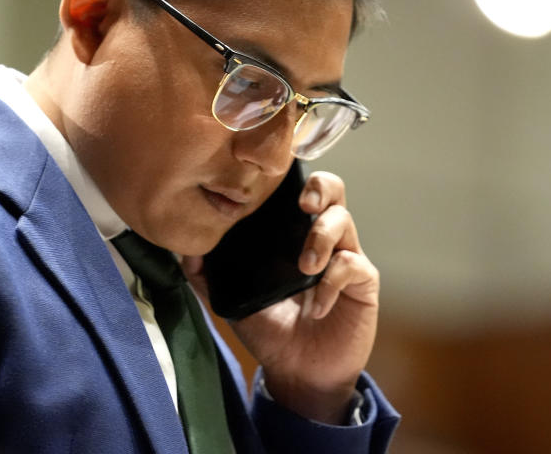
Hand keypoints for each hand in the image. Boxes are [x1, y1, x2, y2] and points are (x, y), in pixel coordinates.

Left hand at [184, 171, 379, 423]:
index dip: (291, 178)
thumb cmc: (269, 330)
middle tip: (304, 204)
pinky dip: (332, 282)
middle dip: (320, 188)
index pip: (296, 190)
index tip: (272, 186)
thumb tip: (188, 250)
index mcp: (291, 234)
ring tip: (305, 266)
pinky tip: (317, 306)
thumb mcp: (232, 302)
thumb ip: (207, 277)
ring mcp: (344, 256)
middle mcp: (321, 237)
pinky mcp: (362, 282)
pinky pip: (352, 264)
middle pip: (332, 190)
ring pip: (343, 220)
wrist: (297, 372)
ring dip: (321, 237)